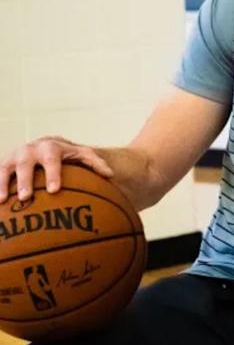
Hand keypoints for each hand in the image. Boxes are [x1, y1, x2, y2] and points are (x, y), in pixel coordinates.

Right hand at [0, 136, 114, 201]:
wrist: (46, 144)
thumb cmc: (68, 154)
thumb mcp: (83, 155)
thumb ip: (96, 163)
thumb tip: (110, 175)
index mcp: (51, 147)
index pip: (52, 160)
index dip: (52, 174)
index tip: (54, 190)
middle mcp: (30, 149)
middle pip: (26, 164)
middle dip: (25, 180)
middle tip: (27, 197)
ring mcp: (15, 156)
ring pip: (6, 168)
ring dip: (3, 183)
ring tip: (3, 200)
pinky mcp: (6, 164)